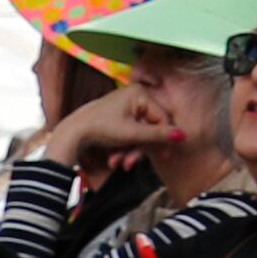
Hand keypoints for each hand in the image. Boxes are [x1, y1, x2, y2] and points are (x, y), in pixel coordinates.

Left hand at [32, 72, 182, 164]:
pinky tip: (114, 158)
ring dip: (131, 151)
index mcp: (140, 94)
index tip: (165, 156)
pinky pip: (130, 134)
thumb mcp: (132, 134)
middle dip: (140, 148)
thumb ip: (158, 135)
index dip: (165, 138)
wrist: (73, 133)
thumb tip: (183, 136)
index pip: (162, 118)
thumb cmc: (102, 128)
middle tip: (132, 164)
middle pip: (151, 127)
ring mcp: (126, 107)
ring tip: (118, 163)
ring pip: (140, 133)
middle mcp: (135, 96)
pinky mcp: (119, 117)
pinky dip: (124, 147)